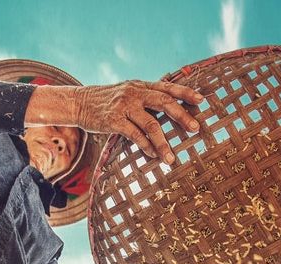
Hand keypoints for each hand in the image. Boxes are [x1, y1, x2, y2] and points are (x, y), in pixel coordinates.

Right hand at [73, 80, 202, 163]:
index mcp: (141, 86)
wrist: (79, 102)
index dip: (185, 93)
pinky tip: (153, 155)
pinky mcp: (113, 121)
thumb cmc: (108, 101)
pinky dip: (146, 146)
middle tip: (195, 128)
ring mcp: (124, 107)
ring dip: (163, 143)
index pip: (167, 87)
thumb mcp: (128, 92)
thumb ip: (146, 98)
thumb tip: (171, 108)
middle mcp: (135, 93)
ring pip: (151, 125)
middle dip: (182, 116)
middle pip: (164, 103)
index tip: (201, 100)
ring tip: (171, 159)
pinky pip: (134, 135)